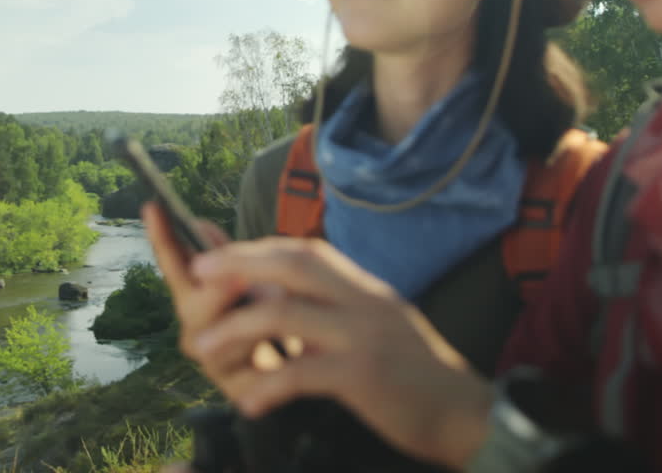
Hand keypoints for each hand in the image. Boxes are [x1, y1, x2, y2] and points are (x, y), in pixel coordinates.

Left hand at [157, 222, 492, 469]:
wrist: (466, 411)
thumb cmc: (414, 371)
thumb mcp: (376, 321)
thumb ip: (337, 302)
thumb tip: (283, 290)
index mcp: (362, 286)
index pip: (303, 250)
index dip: (255, 249)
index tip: (216, 255)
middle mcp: (363, 299)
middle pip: (292, 264)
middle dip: (237, 264)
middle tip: (195, 272)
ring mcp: (364, 334)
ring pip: (286, 313)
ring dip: (237, 327)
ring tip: (203, 346)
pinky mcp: (365, 375)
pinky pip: (304, 373)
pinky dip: (270, 385)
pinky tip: (249, 401)